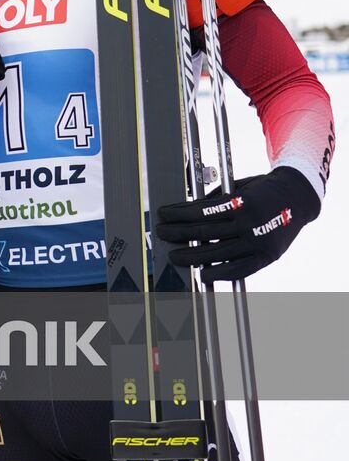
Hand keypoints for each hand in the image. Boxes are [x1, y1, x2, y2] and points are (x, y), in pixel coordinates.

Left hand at [155, 166, 319, 281]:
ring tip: (175, 255)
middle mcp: (249, 223)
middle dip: (177, 234)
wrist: (299, 197)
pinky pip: (239, 269)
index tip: (162, 214)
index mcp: (240, 202)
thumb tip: (186, 212)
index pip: (200, 212)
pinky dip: (219, 273)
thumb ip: (214, 200)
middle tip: (161, 233)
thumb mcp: (237, 186)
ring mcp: (259, 241)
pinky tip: (203, 274)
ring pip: (217, 253)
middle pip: (204, 233)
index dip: (177, 214)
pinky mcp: (267, 256)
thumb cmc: (262, 189)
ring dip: (191, 256)